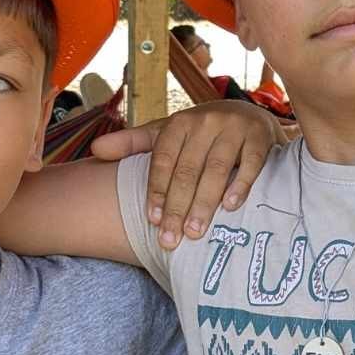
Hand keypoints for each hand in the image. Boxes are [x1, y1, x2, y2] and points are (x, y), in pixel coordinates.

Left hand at [88, 98, 284, 247]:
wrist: (249, 114)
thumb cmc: (201, 133)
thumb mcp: (166, 134)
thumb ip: (132, 143)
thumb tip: (95, 150)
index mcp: (179, 123)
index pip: (163, 160)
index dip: (157, 191)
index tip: (152, 221)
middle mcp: (205, 121)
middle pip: (187, 169)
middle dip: (177, 207)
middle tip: (170, 239)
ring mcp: (234, 127)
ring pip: (216, 169)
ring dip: (204, 203)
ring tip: (195, 232)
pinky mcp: (260, 136)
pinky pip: (250, 163)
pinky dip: (240, 185)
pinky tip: (230, 207)